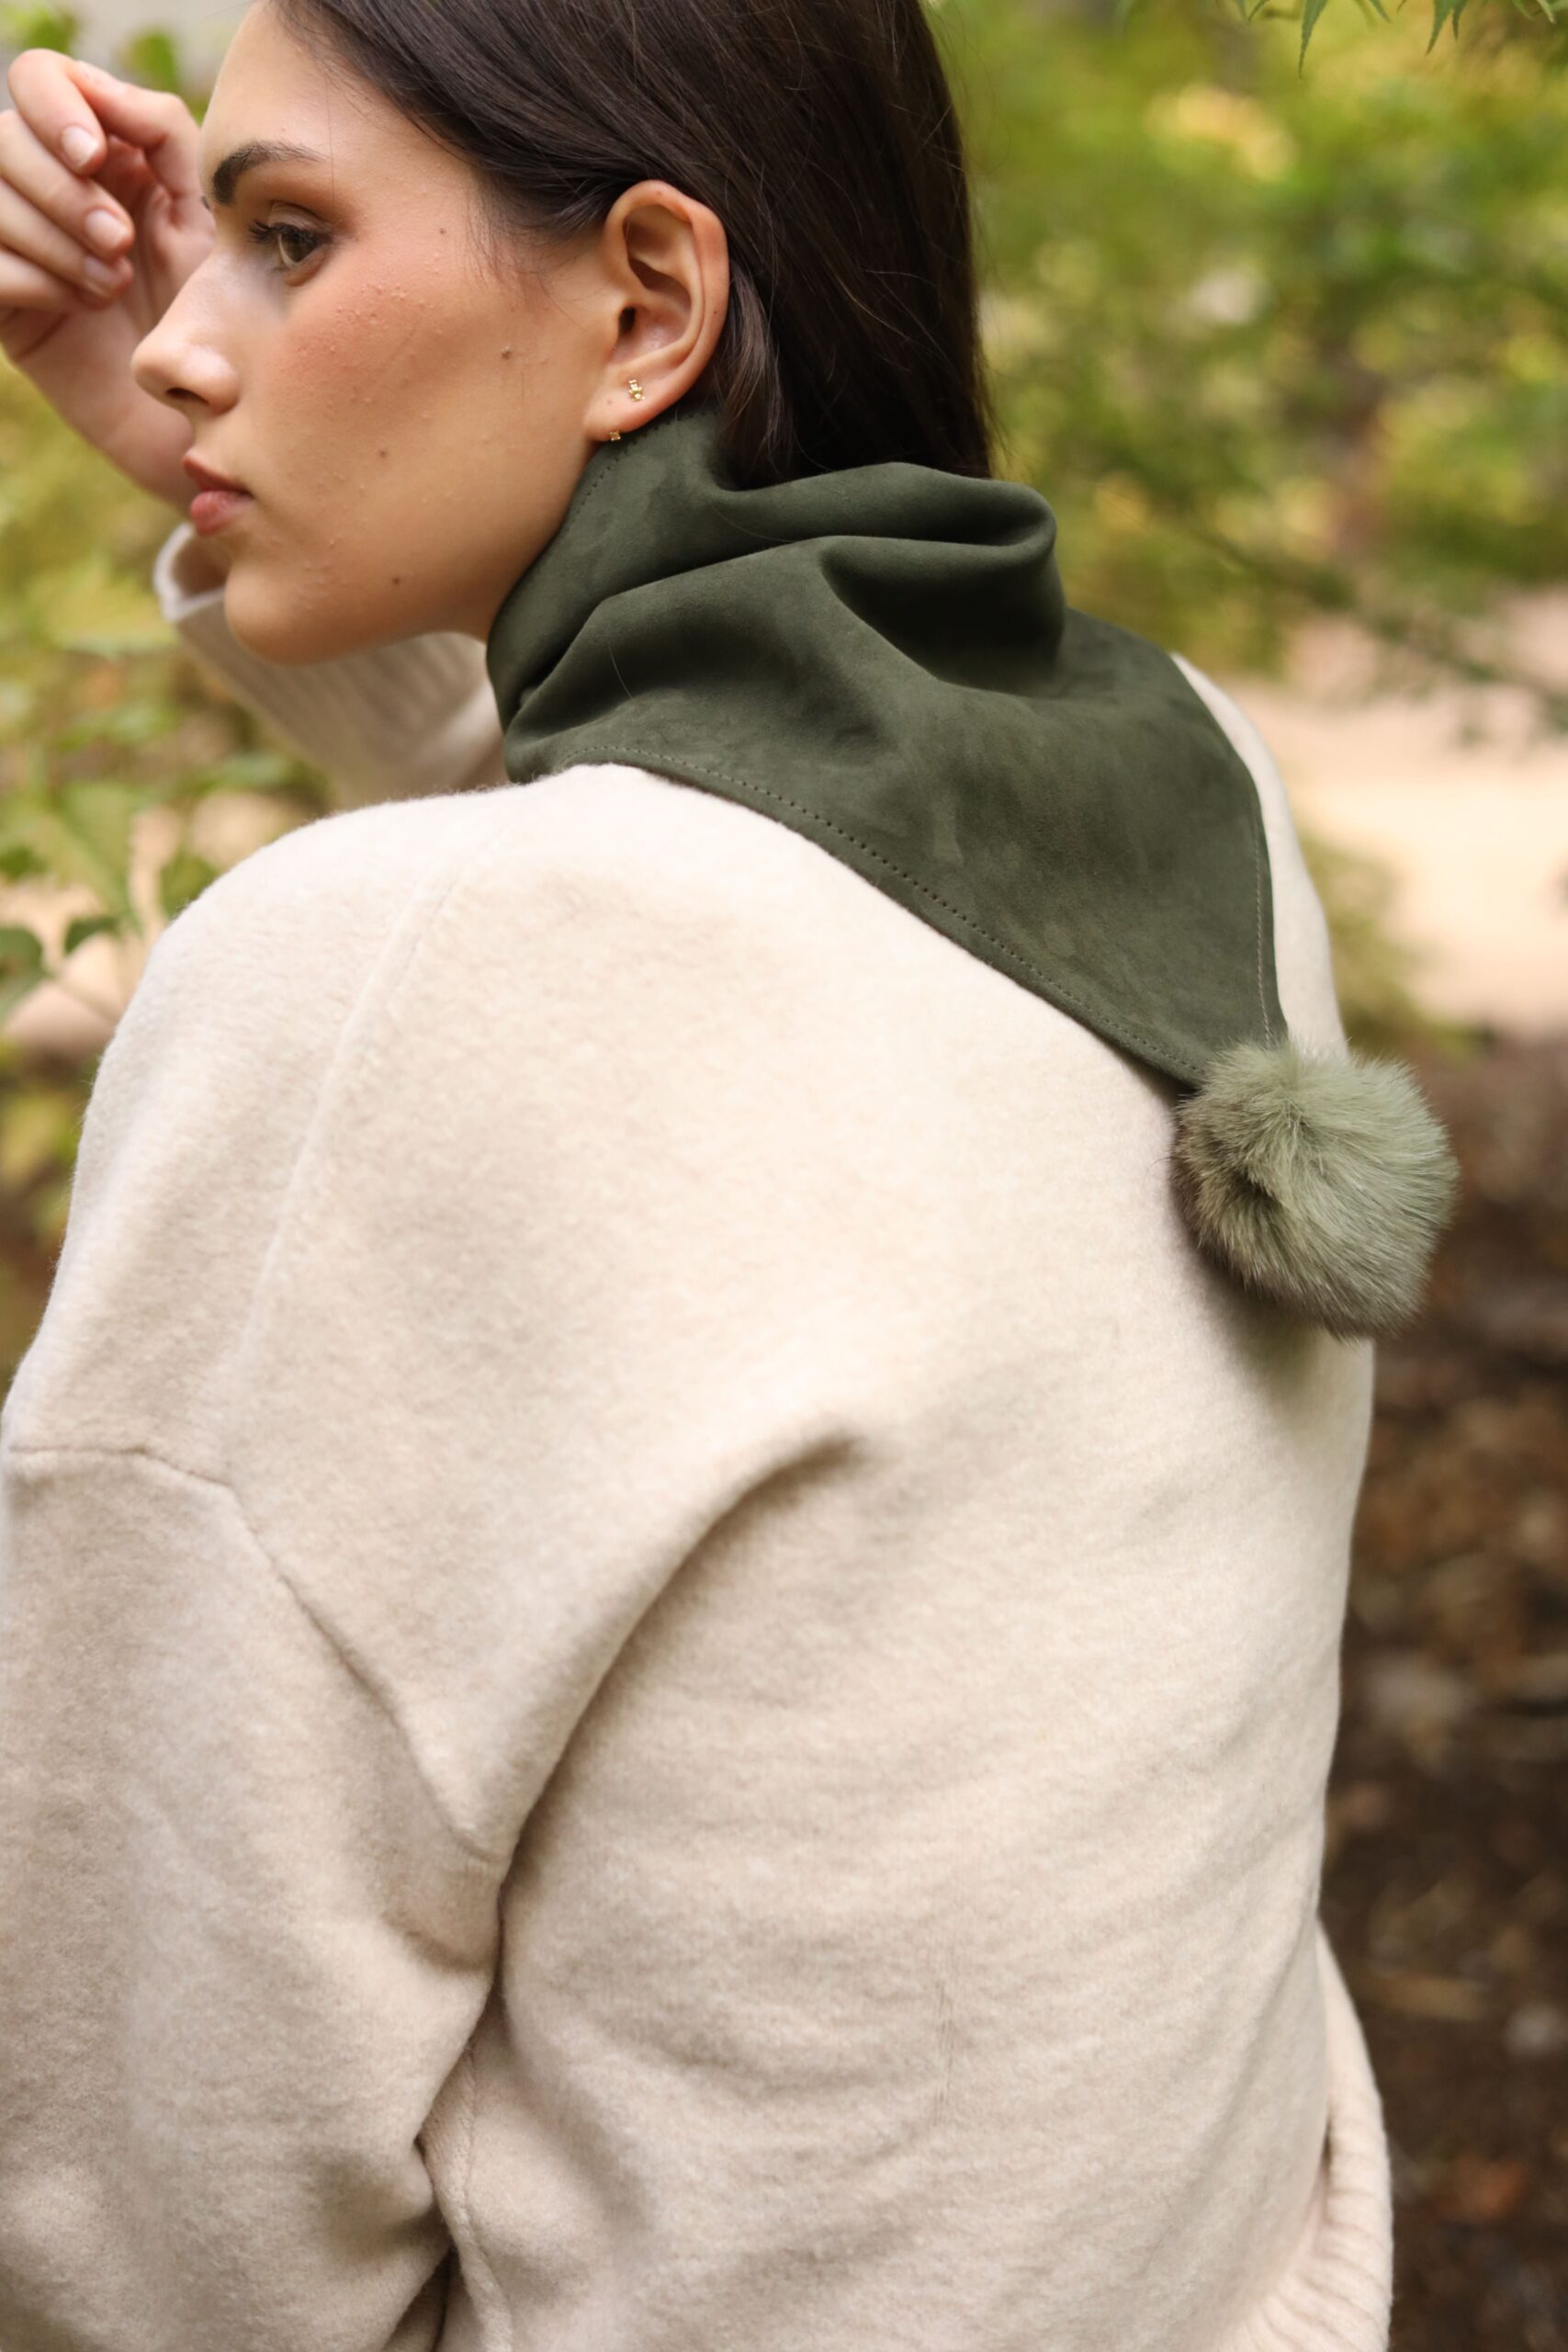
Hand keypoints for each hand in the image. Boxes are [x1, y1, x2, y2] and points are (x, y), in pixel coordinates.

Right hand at [0, 49, 213, 512]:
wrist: (214, 415)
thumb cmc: (226, 315)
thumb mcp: (208, 212)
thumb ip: (163, 133)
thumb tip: (102, 95)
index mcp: (107, 152)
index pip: (42, 80)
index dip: (55, 106)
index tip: (94, 156)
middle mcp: (57, 188)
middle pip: (7, 137)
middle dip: (63, 189)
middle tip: (121, 244)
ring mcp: (25, 244)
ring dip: (51, 237)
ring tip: (112, 284)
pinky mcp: (9, 304)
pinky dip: (29, 277)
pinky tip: (76, 306)